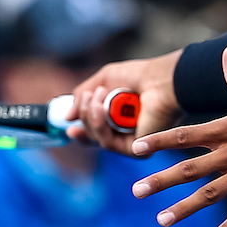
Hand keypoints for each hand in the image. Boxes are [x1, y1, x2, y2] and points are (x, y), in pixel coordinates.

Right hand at [65, 50, 183, 154]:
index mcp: (120, 118)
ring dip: (91, 115)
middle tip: (87, 98)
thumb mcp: (104, 80)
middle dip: (85, 117)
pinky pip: (107, 143)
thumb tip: (67, 117)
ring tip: (98, 95)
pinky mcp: (137, 149)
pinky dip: (99, 124)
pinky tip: (101, 106)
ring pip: (97, 139)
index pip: (96, 131)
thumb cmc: (138, 76)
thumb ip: (84, 96)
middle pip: (93, 136)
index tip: (69, 124)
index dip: (81, 128)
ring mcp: (131, 142)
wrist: (159, 79)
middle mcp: (126, 133)